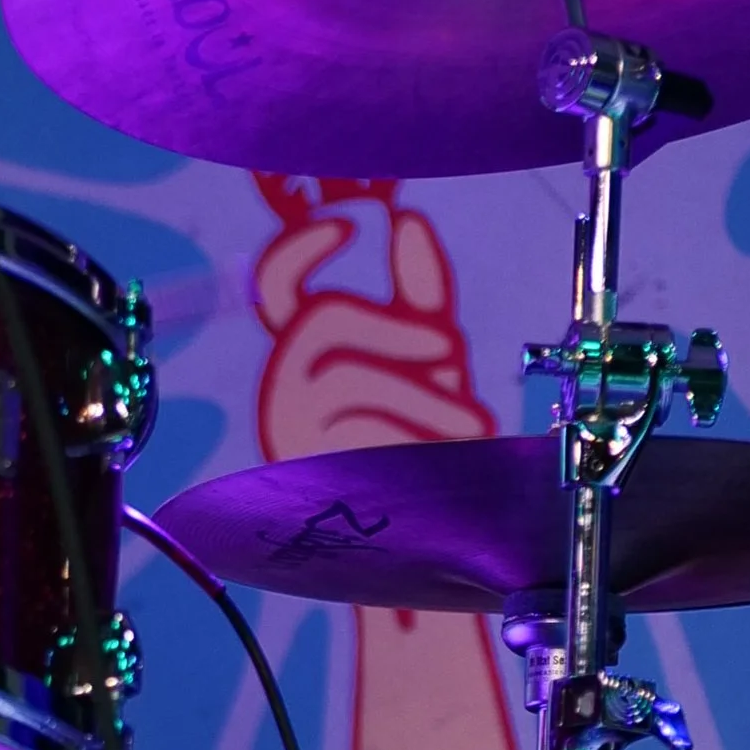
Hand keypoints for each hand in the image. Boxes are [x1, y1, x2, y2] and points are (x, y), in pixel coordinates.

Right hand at [254, 205, 496, 462]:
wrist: (430, 528)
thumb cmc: (425, 439)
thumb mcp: (430, 356)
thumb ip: (418, 293)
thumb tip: (407, 221)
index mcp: (311, 351)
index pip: (276, 285)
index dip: (300, 248)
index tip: (351, 226)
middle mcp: (287, 384)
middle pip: (322, 319)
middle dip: (395, 328)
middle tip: (449, 348)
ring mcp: (290, 427)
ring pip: (349, 376)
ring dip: (422, 394)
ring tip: (473, 423)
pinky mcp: (306, 470)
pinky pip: (358, 429)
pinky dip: (413, 434)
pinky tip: (444, 453)